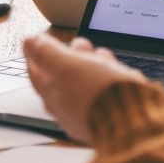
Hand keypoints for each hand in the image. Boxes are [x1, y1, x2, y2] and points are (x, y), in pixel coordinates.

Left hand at [24, 35, 145, 141]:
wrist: (134, 121)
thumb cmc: (99, 95)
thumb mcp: (68, 66)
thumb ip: (47, 53)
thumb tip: (29, 42)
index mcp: (52, 96)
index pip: (35, 72)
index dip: (35, 53)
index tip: (34, 41)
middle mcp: (67, 108)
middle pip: (62, 76)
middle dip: (71, 55)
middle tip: (79, 44)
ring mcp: (87, 112)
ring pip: (85, 81)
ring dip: (92, 63)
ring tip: (101, 54)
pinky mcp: (108, 114)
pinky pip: (103, 90)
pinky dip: (107, 76)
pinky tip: (115, 70)